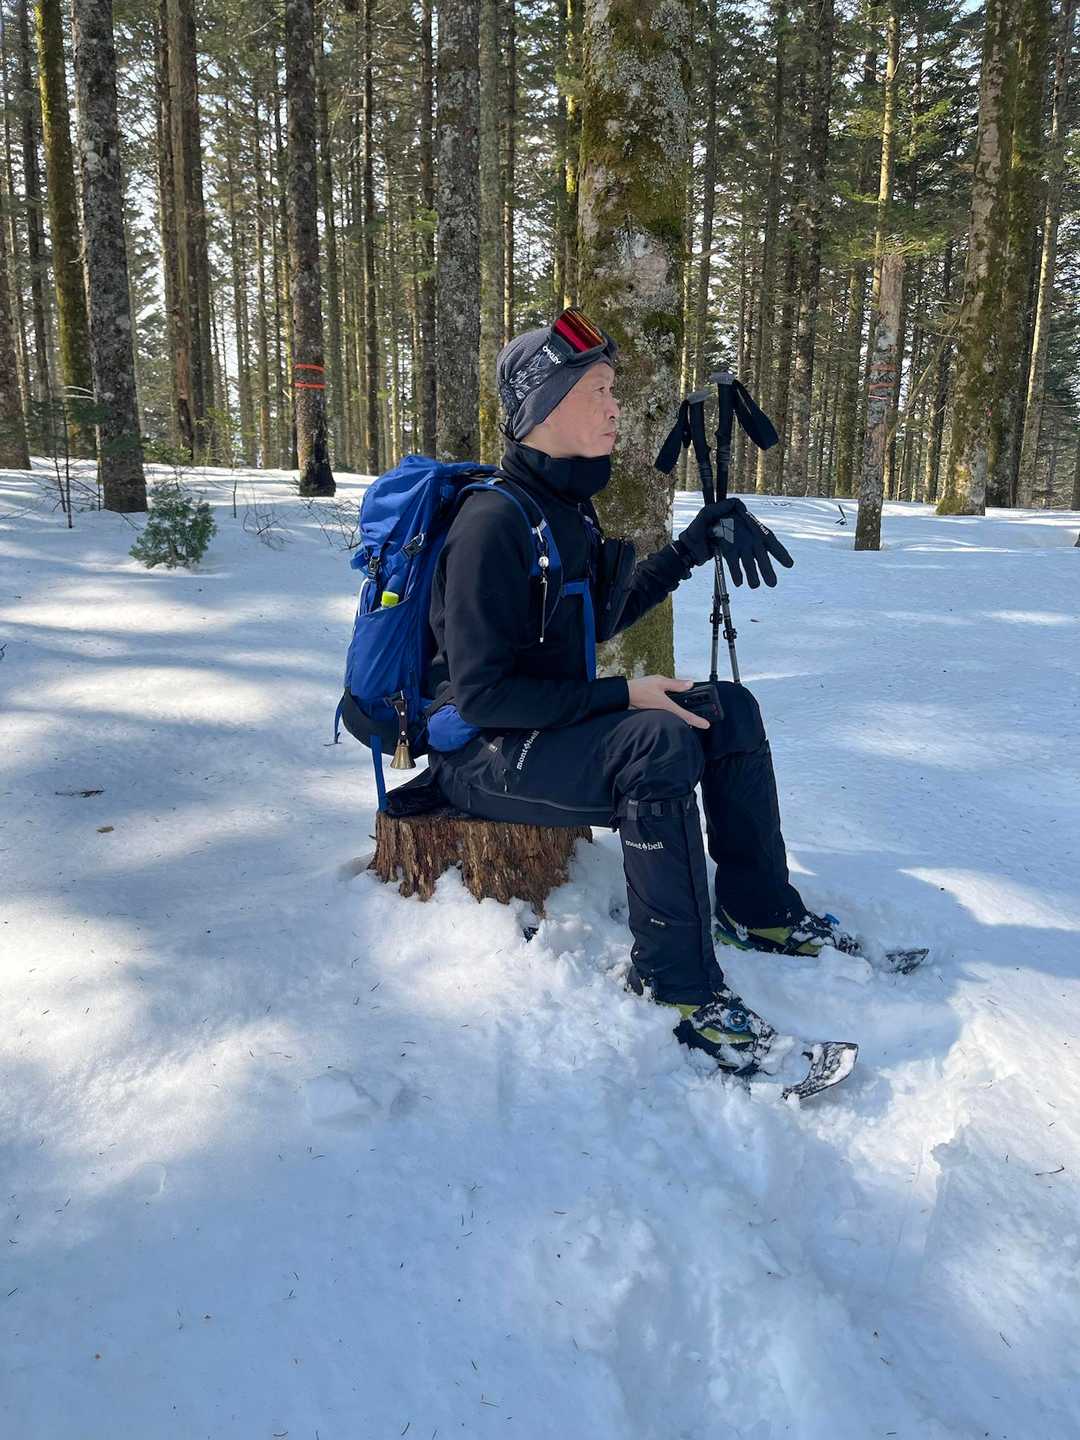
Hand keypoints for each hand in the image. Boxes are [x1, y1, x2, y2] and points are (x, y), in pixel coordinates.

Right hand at [627, 675, 710, 729]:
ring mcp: (658, 716)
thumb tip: (689, 684)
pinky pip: (666, 718)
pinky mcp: (653, 716)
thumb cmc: (640, 688)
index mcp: (667, 706)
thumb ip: (676, 684)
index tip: (707, 725)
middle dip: (692, 720)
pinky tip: (673, 712)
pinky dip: (673, 717)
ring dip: (682, 719)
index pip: (686, 716)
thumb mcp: (659, 681)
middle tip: (701, 720)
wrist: (624, 695)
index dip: (698, 721)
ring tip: (690, 717)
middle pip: (682, 720)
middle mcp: (664, 714)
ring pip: (674, 720)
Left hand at [677, 499, 794, 587]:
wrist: (686, 543)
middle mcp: (744, 536)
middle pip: (759, 552)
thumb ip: (719, 509)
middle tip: (772, 584)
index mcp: (745, 523)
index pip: (765, 536)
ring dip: (753, 573)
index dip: (778, 551)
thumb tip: (734, 503)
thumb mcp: (706, 513)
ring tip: (755, 586)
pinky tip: (740, 583)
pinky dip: (738, 573)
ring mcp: (738, 546)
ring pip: (749, 561)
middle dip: (766, 568)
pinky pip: (736, 565)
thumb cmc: (697, 525)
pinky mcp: (729, 555)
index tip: (788, 564)